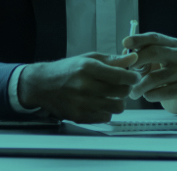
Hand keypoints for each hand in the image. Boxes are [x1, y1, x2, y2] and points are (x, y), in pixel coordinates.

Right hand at [17, 53, 139, 122]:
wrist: (42, 84)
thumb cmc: (66, 70)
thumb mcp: (87, 59)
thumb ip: (111, 60)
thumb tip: (133, 58)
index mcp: (87, 68)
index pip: (120, 76)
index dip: (132, 76)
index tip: (134, 76)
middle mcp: (85, 86)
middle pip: (122, 92)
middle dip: (126, 88)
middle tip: (121, 85)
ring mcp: (82, 103)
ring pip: (117, 107)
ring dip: (118, 101)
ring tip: (110, 95)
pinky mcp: (80, 116)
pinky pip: (106, 117)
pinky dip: (106, 111)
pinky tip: (99, 103)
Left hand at [124, 32, 176, 112]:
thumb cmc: (161, 73)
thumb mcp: (151, 61)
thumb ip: (137, 54)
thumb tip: (125, 53)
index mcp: (172, 44)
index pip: (154, 37)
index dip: (138, 39)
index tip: (125, 43)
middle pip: (154, 52)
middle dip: (136, 60)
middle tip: (125, 70)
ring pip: (155, 77)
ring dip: (139, 85)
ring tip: (131, 92)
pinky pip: (162, 92)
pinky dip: (150, 95)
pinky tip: (146, 96)